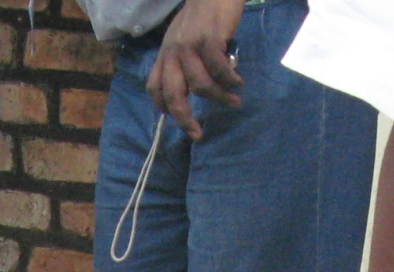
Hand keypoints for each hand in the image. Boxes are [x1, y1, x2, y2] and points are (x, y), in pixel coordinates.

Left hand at [147, 0, 245, 138]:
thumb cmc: (203, 15)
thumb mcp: (183, 38)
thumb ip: (184, 61)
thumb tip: (193, 88)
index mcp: (165, 54)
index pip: (154, 87)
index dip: (163, 107)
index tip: (179, 119)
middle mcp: (173, 52)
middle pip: (173, 95)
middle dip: (185, 119)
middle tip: (197, 133)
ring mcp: (190, 46)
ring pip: (200, 86)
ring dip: (219, 98)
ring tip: (234, 101)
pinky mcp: (209, 40)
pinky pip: (219, 70)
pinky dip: (230, 81)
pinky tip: (238, 83)